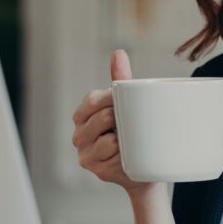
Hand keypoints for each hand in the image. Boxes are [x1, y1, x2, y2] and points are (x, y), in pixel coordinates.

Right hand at [71, 50, 156, 197]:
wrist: (143, 169)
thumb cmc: (132, 132)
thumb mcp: (126, 105)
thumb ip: (121, 81)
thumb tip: (118, 53)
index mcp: (82, 116)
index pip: (92, 100)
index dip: (111, 99)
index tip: (126, 101)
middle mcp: (79, 136)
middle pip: (101, 118)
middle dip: (121, 117)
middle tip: (135, 121)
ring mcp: (86, 155)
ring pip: (108, 139)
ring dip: (125, 138)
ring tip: (132, 139)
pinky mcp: (97, 171)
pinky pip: (114, 157)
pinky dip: (125, 154)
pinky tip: (129, 155)